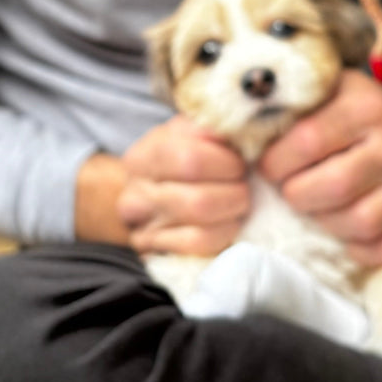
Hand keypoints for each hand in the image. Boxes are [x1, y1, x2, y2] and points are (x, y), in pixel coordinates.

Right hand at [116, 115, 250, 256]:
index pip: (192, 161)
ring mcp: (143, 229)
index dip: (227, 163)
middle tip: (243, 184)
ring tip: (238, 202)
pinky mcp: (154, 253)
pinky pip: (199, 248)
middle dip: (235, 192)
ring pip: (201, 231)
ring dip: (232, 214)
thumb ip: (212, 128)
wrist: (147, 196)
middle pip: (199, 202)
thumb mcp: (189, 134)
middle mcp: (137, 195)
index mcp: (145, 156)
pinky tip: (228, 223)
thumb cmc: (178, 160)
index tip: (239, 161)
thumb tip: (241, 131)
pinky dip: (224, 235)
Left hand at [257, 71, 381, 267]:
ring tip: (313, 206)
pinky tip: (343, 228)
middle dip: (296, 195)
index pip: (307, 141)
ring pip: (359, 222)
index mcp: (367, 105)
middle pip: (334, 187)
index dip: (275, 161)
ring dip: (324, 222)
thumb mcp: (326, 91)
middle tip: (288, 189)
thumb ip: (288, 106)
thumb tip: (237, 133)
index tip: (267, 165)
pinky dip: (358, 248)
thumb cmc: (354, 112)